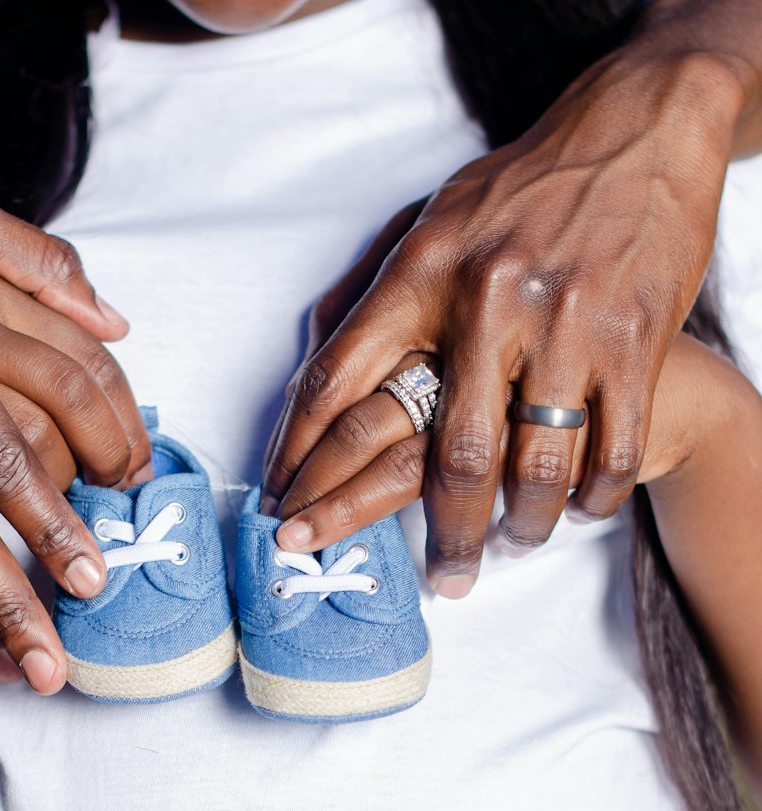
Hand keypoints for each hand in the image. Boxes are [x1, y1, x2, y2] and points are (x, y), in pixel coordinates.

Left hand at [263, 43, 745, 592]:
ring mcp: (564, 326)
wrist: (637, 131)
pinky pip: (607, 454)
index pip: (336, 382)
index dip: (300, 459)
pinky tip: (573, 516)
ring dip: (510, 530)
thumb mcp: (428, 219)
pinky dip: (589, 500)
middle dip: (395, 529)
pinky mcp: (632, 343)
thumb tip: (311, 365)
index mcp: (423, 271)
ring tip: (494, 554)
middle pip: (433, 455)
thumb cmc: (520, 186)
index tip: (281, 507)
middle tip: (385, 571)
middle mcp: (486, 302)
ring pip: (525, 471)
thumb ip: (368, 294)